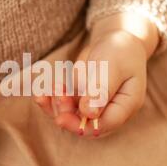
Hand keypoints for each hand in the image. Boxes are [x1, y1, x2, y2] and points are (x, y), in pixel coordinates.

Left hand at [34, 12, 158, 136]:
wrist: (117, 39)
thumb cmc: (119, 50)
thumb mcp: (112, 67)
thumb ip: (100, 90)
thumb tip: (88, 114)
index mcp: (126, 105)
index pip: (102, 126)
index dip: (80, 126)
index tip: (60, 118)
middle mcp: (109, 110)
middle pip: (83, 124)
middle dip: (65, 112)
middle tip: (57, 91)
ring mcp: (93, 106)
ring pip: (70, 115)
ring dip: (56, 104)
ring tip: (50, 87)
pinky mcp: (80, 99)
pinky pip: (63, 104)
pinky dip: (51, 98)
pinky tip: (41, 91)